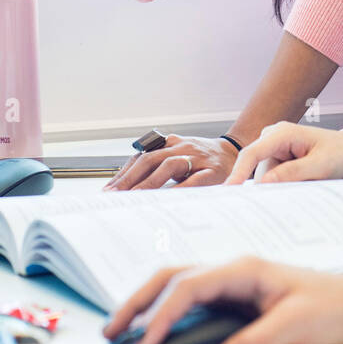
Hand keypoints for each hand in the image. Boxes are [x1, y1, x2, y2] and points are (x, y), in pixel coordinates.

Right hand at [102, 257, 342, 343]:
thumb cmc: (334, 305)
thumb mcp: (296, 324)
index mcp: (244, 269)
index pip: (190, 285)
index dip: (163, 314)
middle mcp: (233, 273)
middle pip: (172, 278)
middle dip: (138, 301)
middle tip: (111, 330)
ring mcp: (233, 287)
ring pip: (178, 289)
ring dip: (149, 307)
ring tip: (122, 334)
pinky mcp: (237, 304)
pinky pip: (193, 307)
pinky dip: (169, 318)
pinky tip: (157, 337)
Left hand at [104, 134, 238, 189]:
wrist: (233, 152)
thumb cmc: (201, 159)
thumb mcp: (177, 156)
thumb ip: (156, 166)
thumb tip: (128, 187)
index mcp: (169, 143)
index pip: (141, 156)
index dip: (123, 173)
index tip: (108, 190)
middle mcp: (180, 147)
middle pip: (150, 159)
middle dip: (130, 178)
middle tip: (114, 195)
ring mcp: (196, 157)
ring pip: (168, 166)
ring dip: (150, 182)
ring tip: (135, 197)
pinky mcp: (211, 170)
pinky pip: (193, 180)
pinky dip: (178, 189)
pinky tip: (166, 200)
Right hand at [225, 122, 342, 184]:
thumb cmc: (340, 154)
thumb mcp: (320, 166)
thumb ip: (292, 174)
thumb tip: (263, 184)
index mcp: (282, 133)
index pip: (252, 153)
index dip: (238, 173)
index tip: (229, 191)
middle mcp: (273, 138)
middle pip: (260, 171)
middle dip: (273, 187)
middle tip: (298, 192)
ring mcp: (275, 148)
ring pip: (267, 179)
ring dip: (284, 187)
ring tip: (310, 182)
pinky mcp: (278, 159)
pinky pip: (273, 179)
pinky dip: (285, 186)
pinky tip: (304, 183)